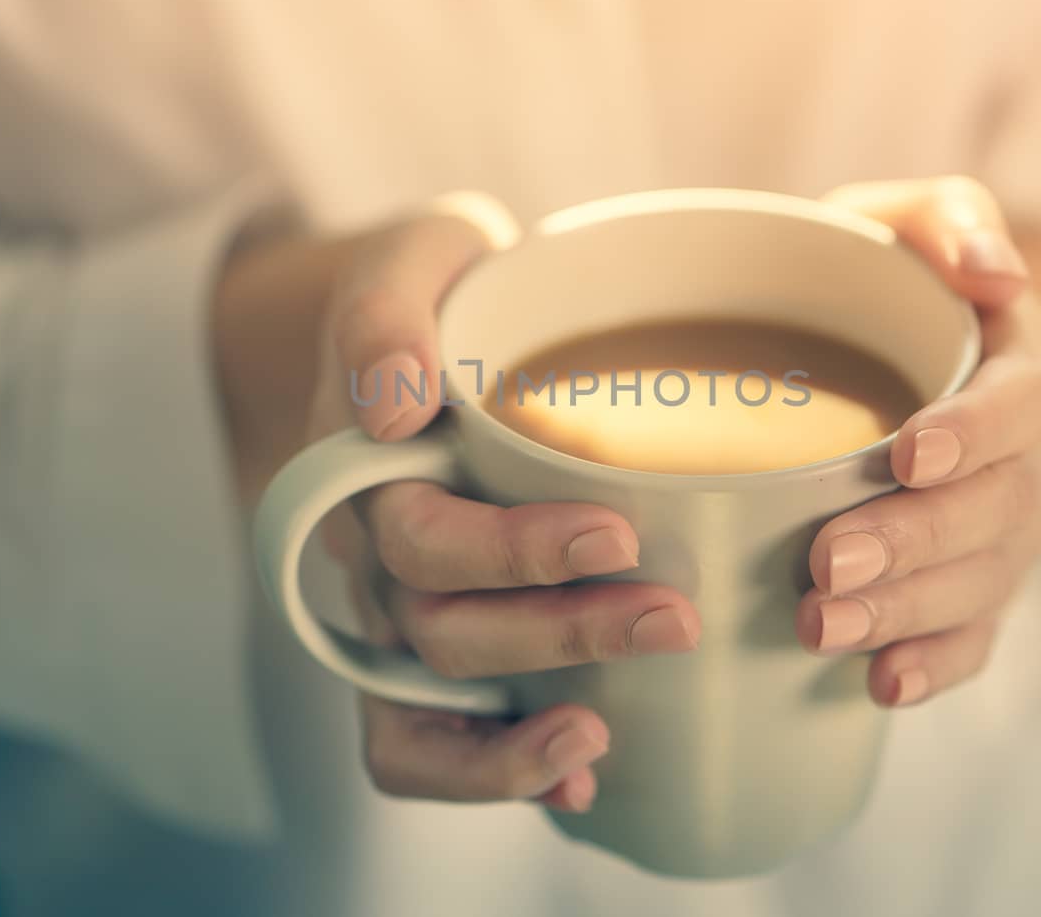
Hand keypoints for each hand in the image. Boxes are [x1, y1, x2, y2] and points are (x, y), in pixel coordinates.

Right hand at [305, 197, 700, 813]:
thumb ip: (385, 315)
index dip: (513, 553)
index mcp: (367, 472)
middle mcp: (376, 559)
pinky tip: (580, 780)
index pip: (422, 537)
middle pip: (443, 631)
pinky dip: (489, 770)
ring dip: (514, 738)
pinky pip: (425, 740)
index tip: (616, 535)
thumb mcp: (412, 260)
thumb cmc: (435, 290)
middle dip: (558, 636)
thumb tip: (392, 410)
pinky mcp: (439, 643)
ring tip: (604, 741)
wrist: (414, 326)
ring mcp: (401, 611)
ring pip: (428, 705)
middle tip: (673, 618)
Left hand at [796, 177, 1040, 706]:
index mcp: (1017, 366)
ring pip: (985, 582)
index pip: (1022, 404)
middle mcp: (1028, 457)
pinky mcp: (977, 585)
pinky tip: (881, 685)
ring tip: (823, 628)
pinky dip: (935, 664)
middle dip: (918, 541)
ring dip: (908, 612)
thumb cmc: (878, 282)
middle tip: (829, 560)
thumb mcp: (901, 221)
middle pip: (1000, 509)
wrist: (884, 353)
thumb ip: (946, 220)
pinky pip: (977, 636)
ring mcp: (1008, 530)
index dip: (975, 433)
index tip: (905, 455)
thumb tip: (996, 274)